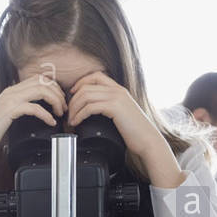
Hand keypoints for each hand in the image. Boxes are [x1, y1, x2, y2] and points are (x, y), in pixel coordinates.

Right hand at [0, 77, 66, 191]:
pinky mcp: (9, 111)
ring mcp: (10, 100)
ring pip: (41, 90)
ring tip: (60, 113)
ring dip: (55, 101)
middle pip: (43, 82)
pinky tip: (50, 122)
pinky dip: (46, 114)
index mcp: (12, 90)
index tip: (61, 100)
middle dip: (58, 93)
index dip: (54, 87)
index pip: (39, 79)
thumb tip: (36, 107)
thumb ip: (19, 107)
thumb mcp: (7, 114)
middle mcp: (11, 91)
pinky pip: (34, 107)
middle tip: (64, 107)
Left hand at [67, 71, 183, 187]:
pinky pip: (90, 106)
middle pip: (87, 86)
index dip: (81, 83)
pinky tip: (77, 122)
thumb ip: (111, 107)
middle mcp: (118, 90)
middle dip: (73, 100)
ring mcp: (117, 97)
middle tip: (69, 113)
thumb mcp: (123, 114)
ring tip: (71, 120)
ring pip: (86, 95)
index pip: (96, 76)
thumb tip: (93, 109)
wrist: (148, 140)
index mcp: (120, 90)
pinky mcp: (115, 107)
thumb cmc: (136, 132)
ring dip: (74, 108)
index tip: (73, 94)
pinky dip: (79, 115)